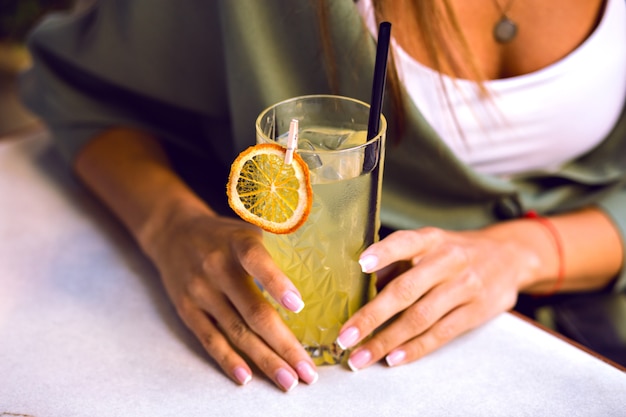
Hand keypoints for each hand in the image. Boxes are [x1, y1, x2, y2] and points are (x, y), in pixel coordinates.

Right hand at [145, 202, 317, 390]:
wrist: (173, 232)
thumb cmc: (225, 235)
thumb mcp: (249, 229)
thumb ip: (278, 249)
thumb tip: (324, 275)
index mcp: (237, 243)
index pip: (256, 261)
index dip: (276, 283)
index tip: (298, 306)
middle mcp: (217, 267)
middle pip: (253, 311)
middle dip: (284, 344)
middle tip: (308, 370)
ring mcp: (200, 291)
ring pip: (235, 331)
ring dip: (264, 359)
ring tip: (288, 380)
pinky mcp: (187, 309)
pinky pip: (209, 339)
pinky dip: (228, 359)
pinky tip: (247, 377)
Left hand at [335, 226, 539, 369]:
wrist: (509, 256)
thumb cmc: (454, 252)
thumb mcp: (429, 245)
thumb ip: (397, 263)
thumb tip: (360, 286)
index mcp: (430, 239)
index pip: (405, 242)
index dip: (383, 253)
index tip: (361, 264)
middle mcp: (447, 260)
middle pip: (406, 290)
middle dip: (371, 317)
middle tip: (345, 337)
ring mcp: (465, 286)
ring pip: (420, 318)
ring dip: (387, 341)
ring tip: (362, 356)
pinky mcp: (476, 311)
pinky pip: (440, 334)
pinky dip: (414, 348)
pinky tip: (393, 358)